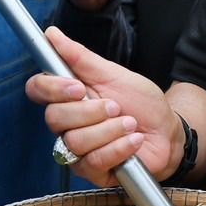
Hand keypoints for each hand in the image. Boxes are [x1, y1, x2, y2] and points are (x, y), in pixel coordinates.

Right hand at [24, 27, 182, 185]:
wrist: (167, 131)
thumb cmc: (140, 103)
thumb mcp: (113, 74)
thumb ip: (80, 57)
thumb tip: (52, 34)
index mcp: (68, 97)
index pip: (37, 90)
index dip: (52, 89)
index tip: (78, 87)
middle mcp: (67, 124)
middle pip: (54, 118)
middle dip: (90, 111)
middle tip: (116, 106)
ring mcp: (77, 151)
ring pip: (74, 142)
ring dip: (109, 130)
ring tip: (129, 124)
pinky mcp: (93, 171)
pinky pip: (94, 161)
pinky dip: (119, 147)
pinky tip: (134, 141)